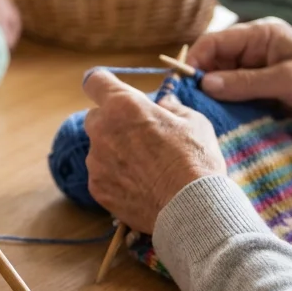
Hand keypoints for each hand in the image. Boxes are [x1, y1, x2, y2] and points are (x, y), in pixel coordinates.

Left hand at [82, 70, 226, 233]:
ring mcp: (96, 161)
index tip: (111, 91)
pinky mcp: (96, 187)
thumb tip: (163, 103)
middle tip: (139, 136)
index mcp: (123, 106)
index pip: (95, 81)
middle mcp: (102, 130)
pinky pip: (101, 174)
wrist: (192, 209)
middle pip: (96, 116)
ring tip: (145, 168)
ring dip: (114, 151)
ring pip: (98, 148)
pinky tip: (140, 186)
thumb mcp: (193, 122)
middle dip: (113, 121)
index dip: (103, 85)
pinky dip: (115, 177)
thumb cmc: (196, 160)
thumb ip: (172, 107)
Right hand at [190, 17, 291, 145]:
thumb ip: (245, 82)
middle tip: (195, 107)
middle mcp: (255, 54)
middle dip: (205, 84)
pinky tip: (226, 124)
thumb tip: (205, 84)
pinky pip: (239, 103)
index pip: (215, 43)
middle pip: (215, 65)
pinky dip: (231, 112)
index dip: (197, 61)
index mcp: (260, 36)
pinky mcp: (266, 98)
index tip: (185, 84)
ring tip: (209, 118)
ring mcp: (260, 77)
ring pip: (224, 86)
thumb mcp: (287, 79)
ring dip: (218, 101)